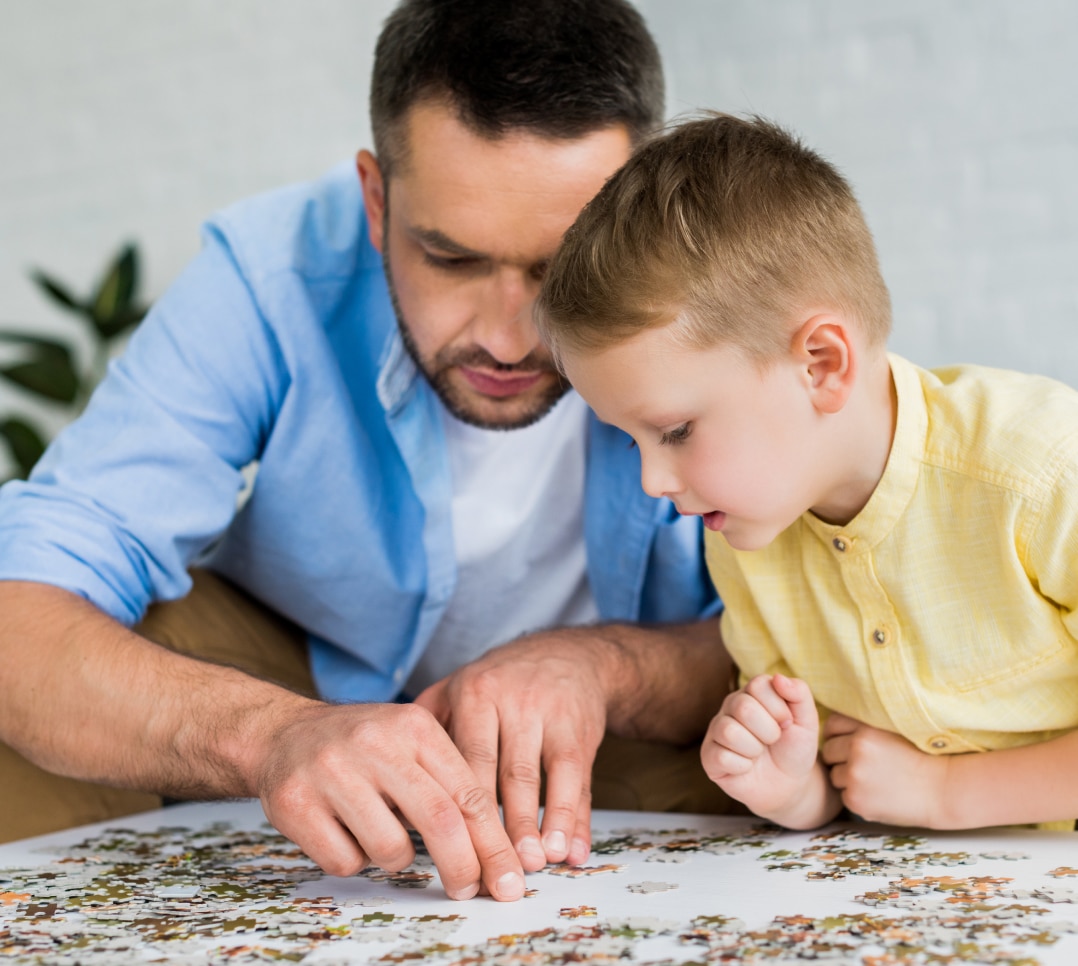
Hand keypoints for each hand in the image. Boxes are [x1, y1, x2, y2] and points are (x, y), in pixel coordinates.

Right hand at [254, 701, 525, 900]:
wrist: (284, 733)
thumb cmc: (364, 749)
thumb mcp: (411, 743)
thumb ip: (450, 783)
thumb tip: (496, 852)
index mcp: (414, 725)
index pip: (468, 792)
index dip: (492, 843)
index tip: (508, 878)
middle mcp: (375, 743)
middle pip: (440, 820)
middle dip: (463, 866)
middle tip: (468, 890)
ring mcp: (333, 771)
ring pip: (390, 849)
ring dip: (395, 859)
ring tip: (380, 832)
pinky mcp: (295, 801)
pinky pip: (345, 861)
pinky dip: (353, 860)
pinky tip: (344, 832)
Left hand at [415, 629, 608, 871]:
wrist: (567, 654)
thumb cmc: (501, 682)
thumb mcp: (459, 687)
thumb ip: (429, 732)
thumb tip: (396, 786)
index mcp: (474, 694)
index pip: (464, 759)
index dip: (458, 808)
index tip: (450, 851)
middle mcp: (512, 701)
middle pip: (504, 773)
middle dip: (501, 827)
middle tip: (496, 871)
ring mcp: (549, 714)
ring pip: (544, 776)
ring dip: (541, 823)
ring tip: (536, 862)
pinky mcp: (580, 729)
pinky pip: (578, 779)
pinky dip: (576, 818)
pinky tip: (571, 851)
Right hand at [701, 673, 820, 818]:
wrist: (788, 784)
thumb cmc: (794, 748)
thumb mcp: (807, 721)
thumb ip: (799, 694)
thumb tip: (779, 677)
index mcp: (751, 692)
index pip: (758, 685)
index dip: (779, 708)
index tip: (787, 724)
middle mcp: (730, 707)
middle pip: (743, 707)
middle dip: (769, 731)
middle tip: (773, 740)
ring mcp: (716, 730)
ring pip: (729, 731)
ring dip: (754, 749)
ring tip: (758, 753)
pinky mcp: (709, 756)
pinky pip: (721, 757)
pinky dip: (743, 767)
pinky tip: (746, 767)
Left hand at [822, 714, 948, 826]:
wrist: (942, 790)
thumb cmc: (919, 758)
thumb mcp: (891, 730)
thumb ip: (864, 726)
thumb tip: (834, 723)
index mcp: (865, 729)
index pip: (832, 726)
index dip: (837, 734)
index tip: (846, 742)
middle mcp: (856, 749)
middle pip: (828, 751)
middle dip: (839, 758)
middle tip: (863, 765)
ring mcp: (855, 775)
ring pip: (834, 775)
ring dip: (847, 779)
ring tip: (875, 781)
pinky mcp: (856, 799)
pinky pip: (844, 795)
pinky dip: (856, 796)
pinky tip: (878, 795)